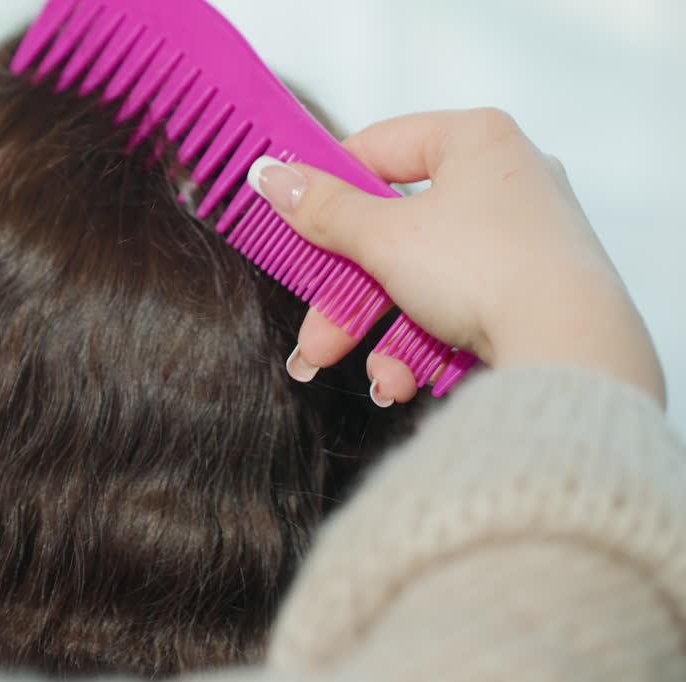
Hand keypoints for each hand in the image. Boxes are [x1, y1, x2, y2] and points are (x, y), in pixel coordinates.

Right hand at [247, 108, 664, 407]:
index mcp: (476, 139)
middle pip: (393, 231)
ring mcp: (523, 237)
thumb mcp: (381, 238)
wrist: (571, 350)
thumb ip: (321, 209)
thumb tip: (271, 176)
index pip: (378, 147)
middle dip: (346, 296)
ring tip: (371, 377)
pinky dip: (425, 346)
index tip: (290, 221)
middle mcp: (506, 180)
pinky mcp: (533, 291)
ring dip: (382, 334)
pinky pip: (458, 308)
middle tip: (313, 334)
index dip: (326, 186)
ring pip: (420, 281)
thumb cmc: (481, 269)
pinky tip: (405, 381)